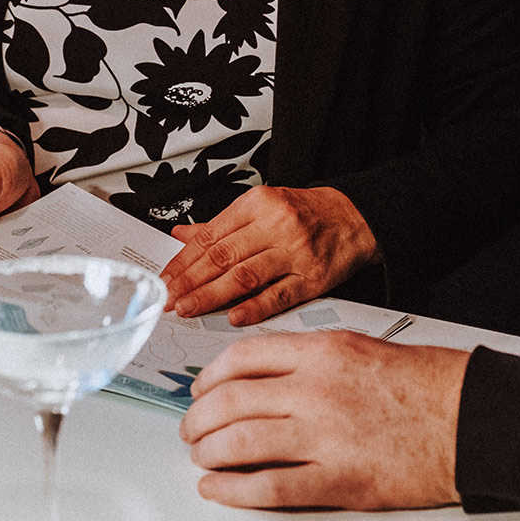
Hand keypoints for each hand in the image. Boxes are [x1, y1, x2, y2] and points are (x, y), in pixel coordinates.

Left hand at [161, 186, 378, 325]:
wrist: (355, 217)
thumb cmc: (306, 213)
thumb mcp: (262, 206)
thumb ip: (221, 224)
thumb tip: (182, 235)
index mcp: (258, 204)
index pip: (210, 235)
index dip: (182, 261)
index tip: (164, 279)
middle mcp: (275, 225)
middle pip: (223, 256)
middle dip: (190, 281)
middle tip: (168, 299)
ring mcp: (295, 252)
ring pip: (245, 275)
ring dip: (212, 295)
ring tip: (188, 309)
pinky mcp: (313, 277)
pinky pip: (280, 295)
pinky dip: (255, 307)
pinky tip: (234, 316)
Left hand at [180, 331, 468, 509]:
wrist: (475, 420)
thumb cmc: (429, 386)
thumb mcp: (364, 349)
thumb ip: (312, 361)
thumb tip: (265, 378)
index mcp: (323, 352)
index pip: (243, 357)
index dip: (210, 376)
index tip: (200, 388)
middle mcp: (316, 390)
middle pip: (230, 400)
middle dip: (199, 417)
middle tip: (192, 428)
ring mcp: (324, 436)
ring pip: (238, 442)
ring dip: (208, 453)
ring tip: (202, 457)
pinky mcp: (337, 480)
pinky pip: (267, 487)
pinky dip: (232, 490)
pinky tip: (218, 488)